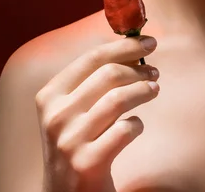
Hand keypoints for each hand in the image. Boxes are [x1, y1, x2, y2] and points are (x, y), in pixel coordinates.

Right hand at [35, 36, 159, 191]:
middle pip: (108, 74)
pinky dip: (137, 124)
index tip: (149, 42)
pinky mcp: (87, 163)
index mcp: (50, 95)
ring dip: (143, 91)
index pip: (92, 57)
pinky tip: (136, 126)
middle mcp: (55, 115)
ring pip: (119, 99)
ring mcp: (70, 140)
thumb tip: (132, 49)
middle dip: (138, 69)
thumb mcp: (71, 110)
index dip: (125, 46)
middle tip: (154, 72)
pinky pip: (125, 130)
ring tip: (154, 91)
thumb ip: (93, 81)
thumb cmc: (75, 143)